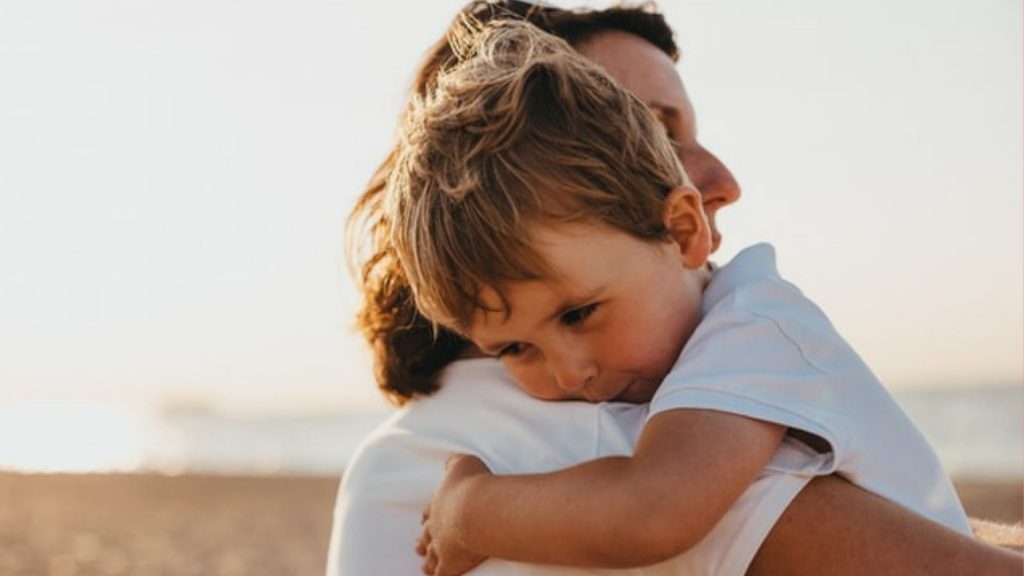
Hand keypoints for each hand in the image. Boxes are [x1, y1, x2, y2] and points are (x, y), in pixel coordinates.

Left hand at [416, 454, 491, 574]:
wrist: (476, 508)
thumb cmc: (473, 484)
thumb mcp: (463, 463)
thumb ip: (454, 463)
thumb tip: (449, 462)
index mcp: (439, 504)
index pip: (430, 511)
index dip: (428, 516)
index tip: (423, 520)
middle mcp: (436, 525)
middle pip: (427, 535)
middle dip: (424, 540)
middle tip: (417, 546)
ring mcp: (441, 545)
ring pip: (431, 556)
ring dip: (428, 561)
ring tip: (423, 566)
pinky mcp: (450, 563)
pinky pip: (441, 573)